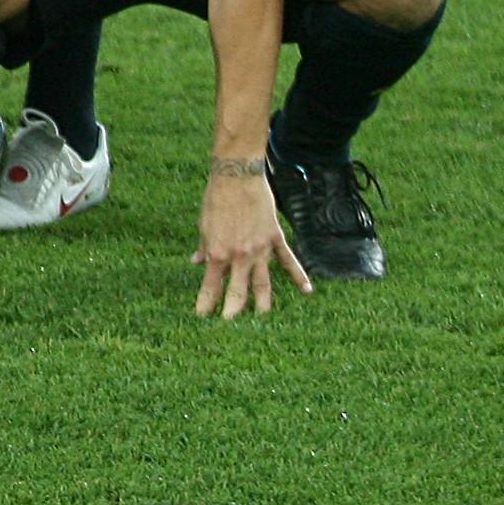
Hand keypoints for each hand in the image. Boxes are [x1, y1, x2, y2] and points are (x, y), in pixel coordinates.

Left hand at [193, 168, 312, 317]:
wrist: (237, 176)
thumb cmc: (216, 199)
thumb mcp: (203, 225)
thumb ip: (204, 247)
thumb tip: (197, 262)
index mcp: (218, 253)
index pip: (211, 285)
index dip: (206, 303)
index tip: (201, 317)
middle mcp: (240, 256)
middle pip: (239, 292)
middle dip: (233, 311)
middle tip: (230, 327)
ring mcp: (260, 249)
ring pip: (264, 283)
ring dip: (263, 303)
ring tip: (262, 319)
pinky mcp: (275, 239)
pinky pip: (288, 261)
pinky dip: (298, 276)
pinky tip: (307, 291)